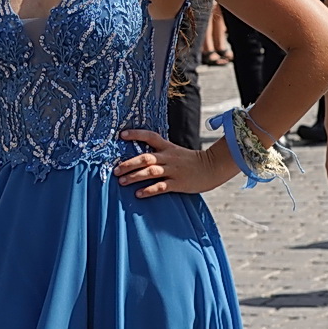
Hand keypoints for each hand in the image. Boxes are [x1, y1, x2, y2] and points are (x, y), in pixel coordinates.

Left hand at [112, 131, 234, 196]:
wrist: (212, 168)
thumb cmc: (190, 161)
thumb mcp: (175, 151)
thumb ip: (160, 152)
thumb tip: (139, 157)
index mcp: (167, 147)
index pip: (149, 136)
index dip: (135, 134)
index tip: (121, 135)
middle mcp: (168, 158)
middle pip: (145, 158)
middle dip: (128, 164)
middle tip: (115, 170)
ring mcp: (173, 171)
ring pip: (150, 172)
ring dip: (134, 177)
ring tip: (122, 182)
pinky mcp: (178, 183)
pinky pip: (161, 187)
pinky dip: (148, 190)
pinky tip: (138, 194)